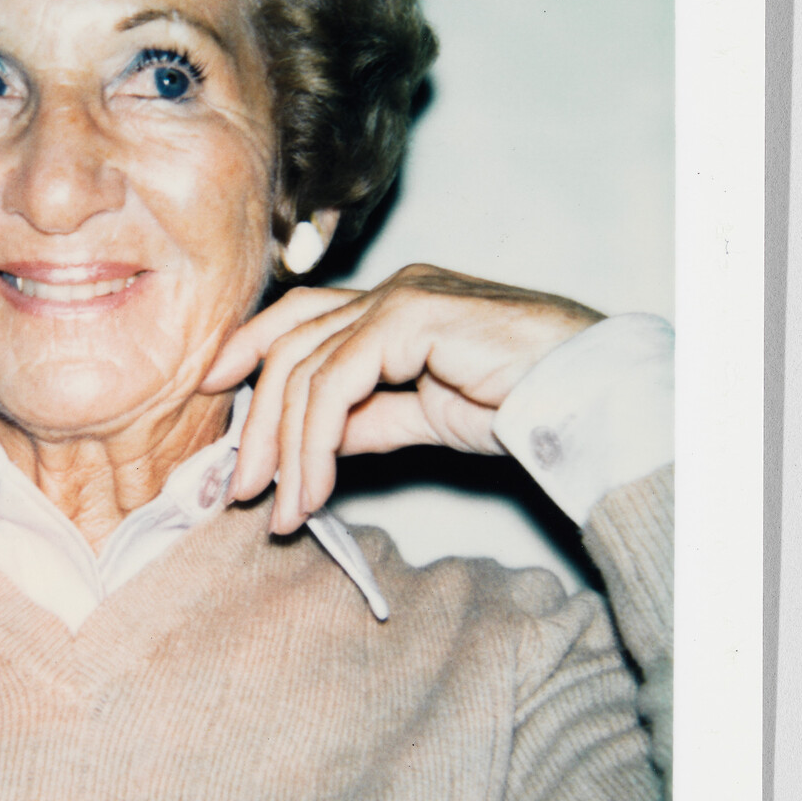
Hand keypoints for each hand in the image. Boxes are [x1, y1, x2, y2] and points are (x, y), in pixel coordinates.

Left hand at [201, 264, 601, 534]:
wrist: (587, 397)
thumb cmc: (524, 402)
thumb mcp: (424, 416)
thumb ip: (367, 420)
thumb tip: (308, 441)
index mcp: (394, 305)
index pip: (301, 316)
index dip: (250, 347)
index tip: (214, 390)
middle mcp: (391, 291)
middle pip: (290, 340)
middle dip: (257, 418)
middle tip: (244, 487)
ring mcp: (400, 298)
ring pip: (305, 366)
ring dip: (283, 446)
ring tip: (282, 509)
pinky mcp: (411, 317)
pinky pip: (334, 383)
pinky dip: (313, 442)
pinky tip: (313, 489)